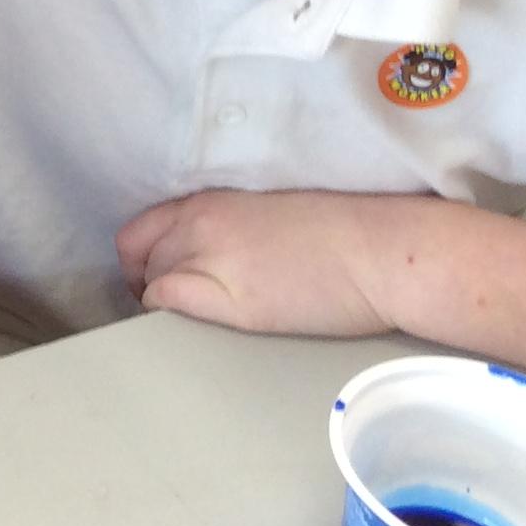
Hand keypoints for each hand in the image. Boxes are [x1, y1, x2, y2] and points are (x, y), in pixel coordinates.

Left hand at [115, 189, 420, 338]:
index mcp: (214, 200)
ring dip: (163, 301)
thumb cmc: (347, 234)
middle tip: (173, 306)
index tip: (153, 278)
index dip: (141, 259)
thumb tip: (212, 255)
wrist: (385, 252)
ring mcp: (213, 258)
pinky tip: (193, 326)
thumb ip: (229, 228)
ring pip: (152, 282)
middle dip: (150, 283)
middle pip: (143, 258)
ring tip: (191, 319)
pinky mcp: (231, 299)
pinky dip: (166, 315)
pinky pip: (166, 302)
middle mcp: (203, 224)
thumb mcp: (271, 214)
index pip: (142, 228)